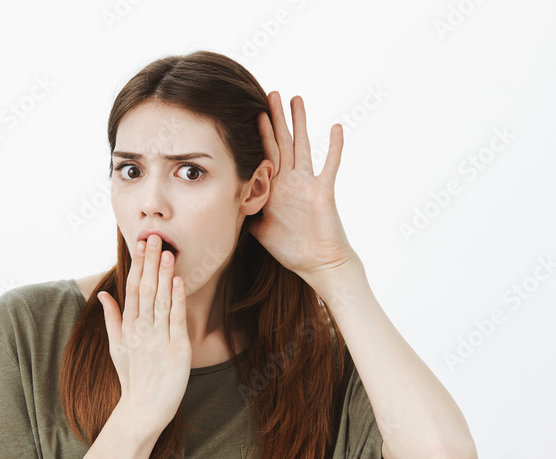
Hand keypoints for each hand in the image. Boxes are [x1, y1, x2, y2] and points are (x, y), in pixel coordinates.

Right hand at [96, 234, 191, 436]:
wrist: (143, 410)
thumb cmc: (133, 379)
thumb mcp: (117, 347)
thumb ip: (112, 318)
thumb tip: (104, 294)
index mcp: (127, 327)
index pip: (132, 289)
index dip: (137, 265)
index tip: (141, 244)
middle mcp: (140, 330)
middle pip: (145, 289)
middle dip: (150, 262)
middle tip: (155, 237)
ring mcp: (157, 339)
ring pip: (160, 300)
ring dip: (164, 274)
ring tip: (169, 252)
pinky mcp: (176, 349)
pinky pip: (176, 320)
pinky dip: (176, 299)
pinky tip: (177, 281)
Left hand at [248, 92, 355, 283]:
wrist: (318, 263)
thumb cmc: (290, 248)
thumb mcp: (259, 229)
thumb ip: (245, 211)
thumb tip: (225, 202)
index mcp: (274, 187)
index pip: (264, 155)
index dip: (257, 135)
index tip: (248, 112)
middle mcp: (290, 181)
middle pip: (281, 143)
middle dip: (275, 119)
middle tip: (270, 93)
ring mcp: (308, 183)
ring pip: (302, 146)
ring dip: (299, 123)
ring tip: (296, 99)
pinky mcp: (323, 191)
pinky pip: (330, 166)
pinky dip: (334, 148)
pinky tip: (335, 127)